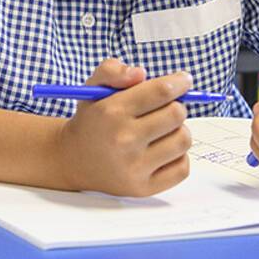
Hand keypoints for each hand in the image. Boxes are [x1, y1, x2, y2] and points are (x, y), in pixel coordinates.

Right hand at [52, 59, 193, 197]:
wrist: (74, 160)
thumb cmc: (92, 120)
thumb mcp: (93, 87)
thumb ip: (113, 70)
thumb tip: (141, 74)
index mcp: (112, 111)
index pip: (161, 91)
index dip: (179, 82)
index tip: (184, 80)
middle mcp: (124, 140)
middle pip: (177, 114)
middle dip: (175, 106)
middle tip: (166, 108)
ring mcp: (135, 167)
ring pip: (183, 140)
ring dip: (178, 131)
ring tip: (162, 130)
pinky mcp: (143, 187)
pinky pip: (182, 168)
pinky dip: (178, 156)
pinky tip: (162, 150)